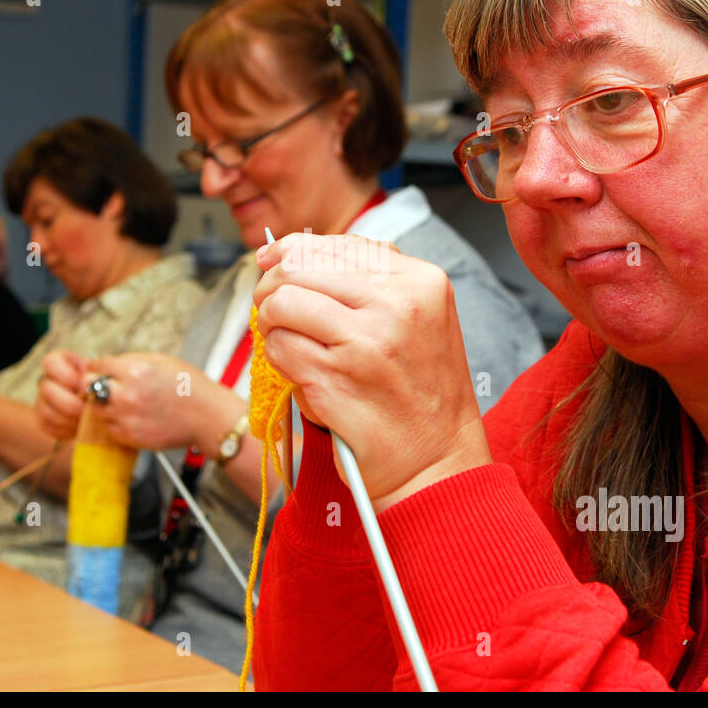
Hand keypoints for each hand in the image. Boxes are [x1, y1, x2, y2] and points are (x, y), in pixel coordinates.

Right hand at [35, 349, 90, 439]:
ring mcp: (42, 401)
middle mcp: (47, 380)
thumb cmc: (99, 386)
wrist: (94, 406)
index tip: (82, 385)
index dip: (66, 376)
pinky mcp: (42, 420)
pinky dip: (64, 430)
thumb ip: (95, 373)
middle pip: (46, 389)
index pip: (50, 363)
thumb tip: (95, 376)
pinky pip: (47, 426)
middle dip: (70, 403)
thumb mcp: (99, 374)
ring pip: (47, 411)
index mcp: (58, 363)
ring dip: (68, 419)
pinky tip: (77, 429)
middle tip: (86, 410)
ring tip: (84, 421)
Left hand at [36, 348, 236, 449]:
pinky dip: (115, 422)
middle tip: (104, 386)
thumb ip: (130, 362)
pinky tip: (132, 417)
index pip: (96, 365)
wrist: (207, 417)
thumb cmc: (188, 386)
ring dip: (104, 405)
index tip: (101, 370)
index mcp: (134, 370)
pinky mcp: (130, 436)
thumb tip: (105, 365)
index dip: (98, 366)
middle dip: (93, 384)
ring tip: (123, 403)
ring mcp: (126, 417)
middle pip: (87, 387)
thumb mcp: (160, 361)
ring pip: (95, 409)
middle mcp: (126, 394)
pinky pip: (109, 428)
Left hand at [253, 233, 489, 509]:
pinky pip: (279, 348)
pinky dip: (279, 360)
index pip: (336, 245)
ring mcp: (364, 343)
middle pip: (300, 267)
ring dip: (272, 323)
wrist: (436, 462)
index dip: (292, 249)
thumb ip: (369, 282)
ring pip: (282, 303)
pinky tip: (303, 375)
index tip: (271, 260)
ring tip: (289, 342)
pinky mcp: (334, 379)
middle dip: (273, 285)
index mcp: (421, 283)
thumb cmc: (421, 395)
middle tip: (271, 307)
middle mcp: (397, 306)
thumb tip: (292, 252)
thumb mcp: (418, 320)